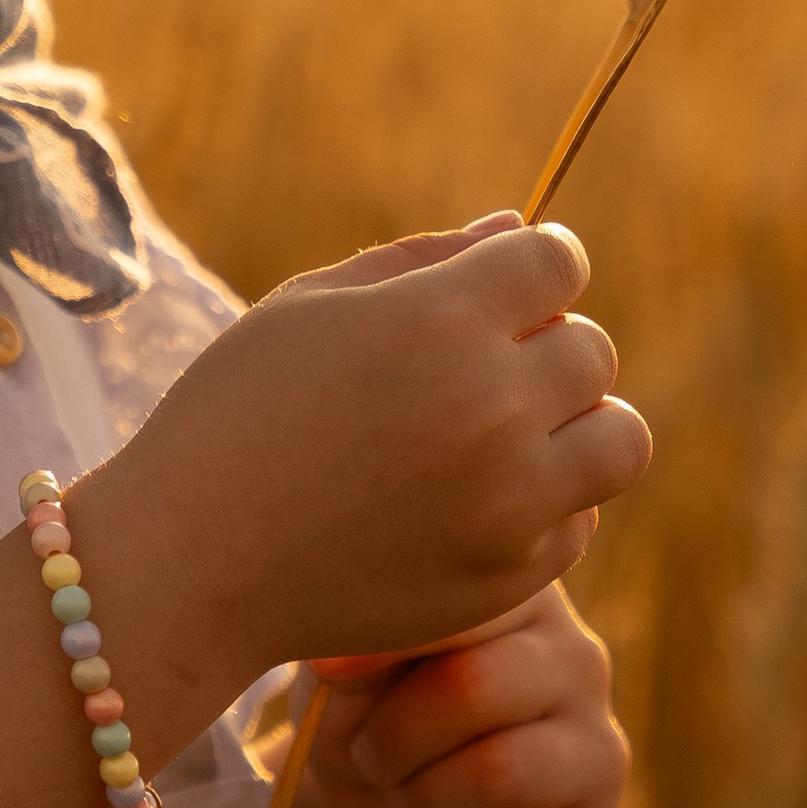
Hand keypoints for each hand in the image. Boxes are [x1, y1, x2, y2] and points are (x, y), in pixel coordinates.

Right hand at [81, 210, 651, 713]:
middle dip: (545, 346)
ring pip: (618, 440)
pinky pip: (578, 521)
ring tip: (508, 434)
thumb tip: (517, 229)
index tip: (505, 288)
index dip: (534, 266)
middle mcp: (490, 408)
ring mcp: (508, 502)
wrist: (188, 563)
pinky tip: (471, 500)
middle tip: (480, 369)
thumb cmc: (234, 416)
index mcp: (438, 320)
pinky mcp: (510, 578)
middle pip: (591, 349)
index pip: (557, 260)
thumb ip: (423, 260)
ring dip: (575, 426)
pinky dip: (544, 504)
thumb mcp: (308, 308)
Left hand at [280, 581, 630, 807]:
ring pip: (502, 776)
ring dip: (425, 802)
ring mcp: (601, 754)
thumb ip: (356, 640)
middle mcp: (579, 662)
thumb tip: (339, 657)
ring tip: (413, 798)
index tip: (328, 673)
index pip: (466, 601)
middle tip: (375, 757)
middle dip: (396, 738)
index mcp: (521, 595)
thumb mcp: (341, 665)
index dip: (383, 644)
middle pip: (475, 689)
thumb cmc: (362, 716)